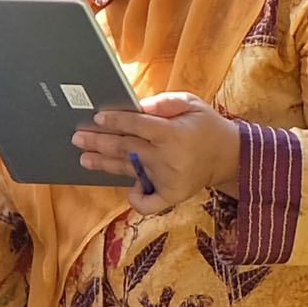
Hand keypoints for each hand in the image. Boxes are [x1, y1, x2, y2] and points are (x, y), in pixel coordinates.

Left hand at [77, 91, 238, 213]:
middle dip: (99, 142)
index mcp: (173, 133)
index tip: (97, 117)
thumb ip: (163, 102)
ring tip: (84, 158)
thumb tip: (136, 105)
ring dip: (105, 165)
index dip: (116, 121)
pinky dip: (136, 200)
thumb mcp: (191, 103)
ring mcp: (169, 180)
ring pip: (130, 171)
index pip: (137, 126)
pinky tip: (129, 191)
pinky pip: (149, 203)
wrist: (229, 156)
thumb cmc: (206, 126)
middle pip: (126, 149)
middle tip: (78, 137)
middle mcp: (168, 158)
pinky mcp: (172, 196)